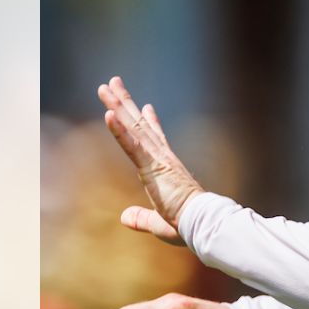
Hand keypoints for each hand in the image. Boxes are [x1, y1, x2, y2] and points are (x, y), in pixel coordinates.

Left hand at [97, 76, 203, 244]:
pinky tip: (109, 114)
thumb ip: (141, 218)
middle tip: (113, 83)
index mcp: (167, 169)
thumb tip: (124, 217)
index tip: (146, 106)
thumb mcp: (158, 223)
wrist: (203, 223)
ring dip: (118, 106)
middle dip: (126, 103)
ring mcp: (157, 159)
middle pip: (139, 125)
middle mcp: (163, 158)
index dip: (150, 122)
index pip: (156, 140)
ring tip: (105, 86)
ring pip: (133, 127)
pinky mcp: (153, 167)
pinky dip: (120, 130)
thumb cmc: (188, 225)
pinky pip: (132, 145)